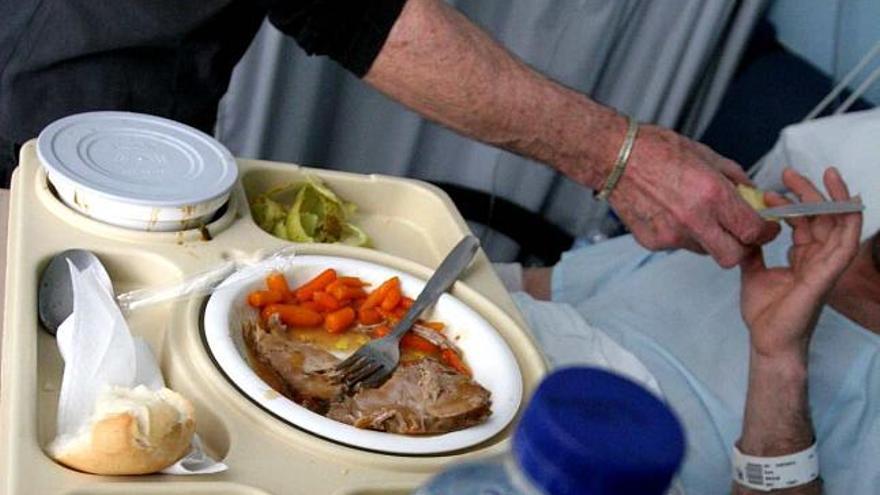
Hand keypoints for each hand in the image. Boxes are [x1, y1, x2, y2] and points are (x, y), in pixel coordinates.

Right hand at [609, 125, 779, 266]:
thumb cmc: (655, 149)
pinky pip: (678, 245)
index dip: (765, 233)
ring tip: (695, 214)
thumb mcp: (705, 154)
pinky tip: (671, 214)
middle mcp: (693, 219)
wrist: (613, 157)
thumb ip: (733, 178)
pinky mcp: (652, 241)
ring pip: (704, 251)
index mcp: (712, 194)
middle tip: (740, 234)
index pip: (752, 230)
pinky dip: (682, 234)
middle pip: (733, 257)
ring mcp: (671, 234)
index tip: (765, 228)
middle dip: (741, 248)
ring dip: (709, 239)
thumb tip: (751, 195)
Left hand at [739, 167, 861, 359]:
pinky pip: (845, 245)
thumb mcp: (752, 273)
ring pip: (840, 224)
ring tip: (822, 175)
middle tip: (790, 173)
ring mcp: (825, 267)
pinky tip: (845, 203)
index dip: (793, 202)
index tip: (770, 189)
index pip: (806, 222)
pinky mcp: (826, 276)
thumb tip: (746, 231)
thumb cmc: (765, 314)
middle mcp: (818, 259)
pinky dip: (849, 222)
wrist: (767, 341)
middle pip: (823, 217)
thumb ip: (753, 252)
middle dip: (810, 191)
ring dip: (833, 198)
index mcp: (804, 258)